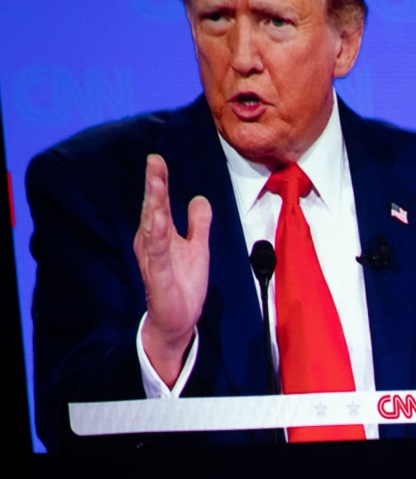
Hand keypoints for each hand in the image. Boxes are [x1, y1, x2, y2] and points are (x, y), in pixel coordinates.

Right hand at [134, 154, 211, 387]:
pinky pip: (158, 256)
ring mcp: (154, 261)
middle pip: (153, 210)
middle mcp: (152, 245)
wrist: (178, 320)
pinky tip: (158, 222)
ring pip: (153, 228)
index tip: (157, 159)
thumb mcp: (198, 247)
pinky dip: (157, 239)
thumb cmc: (183, 283)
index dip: (159, 181)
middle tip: (154, 162)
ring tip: (156, 184)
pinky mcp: (159, 279)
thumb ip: (199, 223)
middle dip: (154, 186)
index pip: (160, 204)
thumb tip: (199, 197)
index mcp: (160, 236)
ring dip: (154, 206)